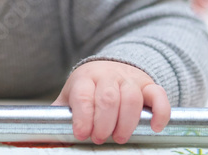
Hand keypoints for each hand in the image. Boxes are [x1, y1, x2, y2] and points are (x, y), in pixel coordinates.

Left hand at [52, 60, 169, 143]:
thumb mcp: (71, 96)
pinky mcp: (148, 86)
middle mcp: (108, 75)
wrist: (110, 68)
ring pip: (131, 97)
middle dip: (103, 123)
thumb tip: (47, 135)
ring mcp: (130, 79)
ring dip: (126, 122)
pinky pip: (158, 95)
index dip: (83, 117)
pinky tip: (154, 128)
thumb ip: (60, 113)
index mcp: (85, 77)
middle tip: (99, 139)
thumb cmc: (88, 89)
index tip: (81, 134)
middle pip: (108, 97)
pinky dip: (160, 112)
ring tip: (119, 137)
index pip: (84, 95)